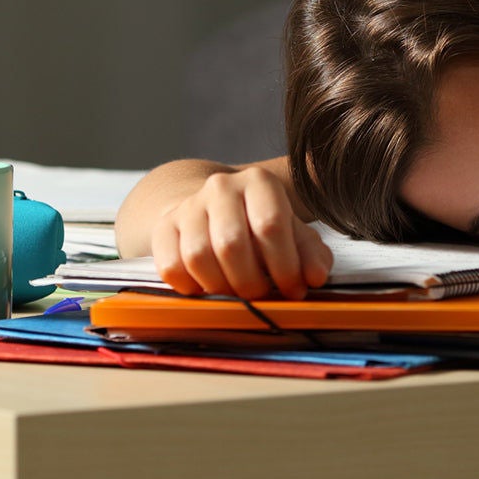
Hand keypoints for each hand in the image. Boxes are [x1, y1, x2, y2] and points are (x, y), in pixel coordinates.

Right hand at [151, 167, 331, 299]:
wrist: (213, 211)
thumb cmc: (260, 227)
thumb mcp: (293, 234)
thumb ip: (310, 254)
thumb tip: (315, 276)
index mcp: (258, 182)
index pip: (270, 226)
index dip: (284, 266)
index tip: (293, 290)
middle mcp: (220, 187)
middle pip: (231, 244)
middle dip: (250, 282)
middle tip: (261, 296)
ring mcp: (188, 206)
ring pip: (197, 256)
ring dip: (220, 287)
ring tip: (235, 294)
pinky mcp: (163, 227)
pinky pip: (170, 266)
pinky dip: (189, 287)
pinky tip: (207, 289)